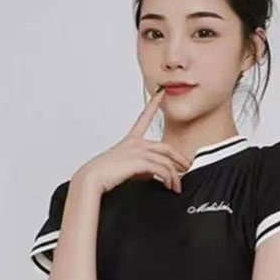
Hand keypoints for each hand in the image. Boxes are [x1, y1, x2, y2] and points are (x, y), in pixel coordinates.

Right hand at [73, 86, 191, 195]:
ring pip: (165, 161)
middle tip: (187, 167)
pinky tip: (169, 185)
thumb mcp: (125, 167)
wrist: (92, 178)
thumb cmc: (105, 174)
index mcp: (130, 140)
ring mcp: (137, 151)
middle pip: (165, 147)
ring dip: (174, 175)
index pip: (144, 117)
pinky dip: (168, 178)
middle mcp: (135, 143)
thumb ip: (141, 167)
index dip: (153, 104)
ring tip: (177, 186)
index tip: (161, 93)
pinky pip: (160, 169)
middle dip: (178, 158)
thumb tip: (153, 173)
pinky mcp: (139, 161)